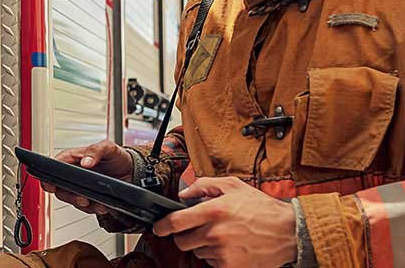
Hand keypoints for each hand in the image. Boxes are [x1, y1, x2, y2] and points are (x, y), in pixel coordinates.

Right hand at [41, 140, 132, 214]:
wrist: (131, 171)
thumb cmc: (117, 156)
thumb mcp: (108, 147)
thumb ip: (96, 150)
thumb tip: (85, 161)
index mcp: (75, 158)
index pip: (56, 165)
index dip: (49, 175)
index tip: (50, 185)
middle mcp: (75, 173)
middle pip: (60, 187)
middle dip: (69, 195)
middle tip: (81, 198)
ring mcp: (81, 187)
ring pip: (72, 199)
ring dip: (81, 203)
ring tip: (93, 202)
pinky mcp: (90, 198)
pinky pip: (86, 208)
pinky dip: (93, 208)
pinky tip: (102, 205)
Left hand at [153, 177, 296, 267]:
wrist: (287, 232)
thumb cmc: (260, 207)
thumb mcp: (233, 186)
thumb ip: (204, 185)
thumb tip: (184, 193)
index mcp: (214, 211)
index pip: (176, 222)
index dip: (163, 225)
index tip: (159, 227)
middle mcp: (215, 233)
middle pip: (183, 241)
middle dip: (185, 235)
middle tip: (198, 227)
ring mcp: (222, 253)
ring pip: (197, 252)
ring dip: (203, 245)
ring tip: (222, 234)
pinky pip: (212, 263)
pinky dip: (216, 256)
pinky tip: (229, 245)